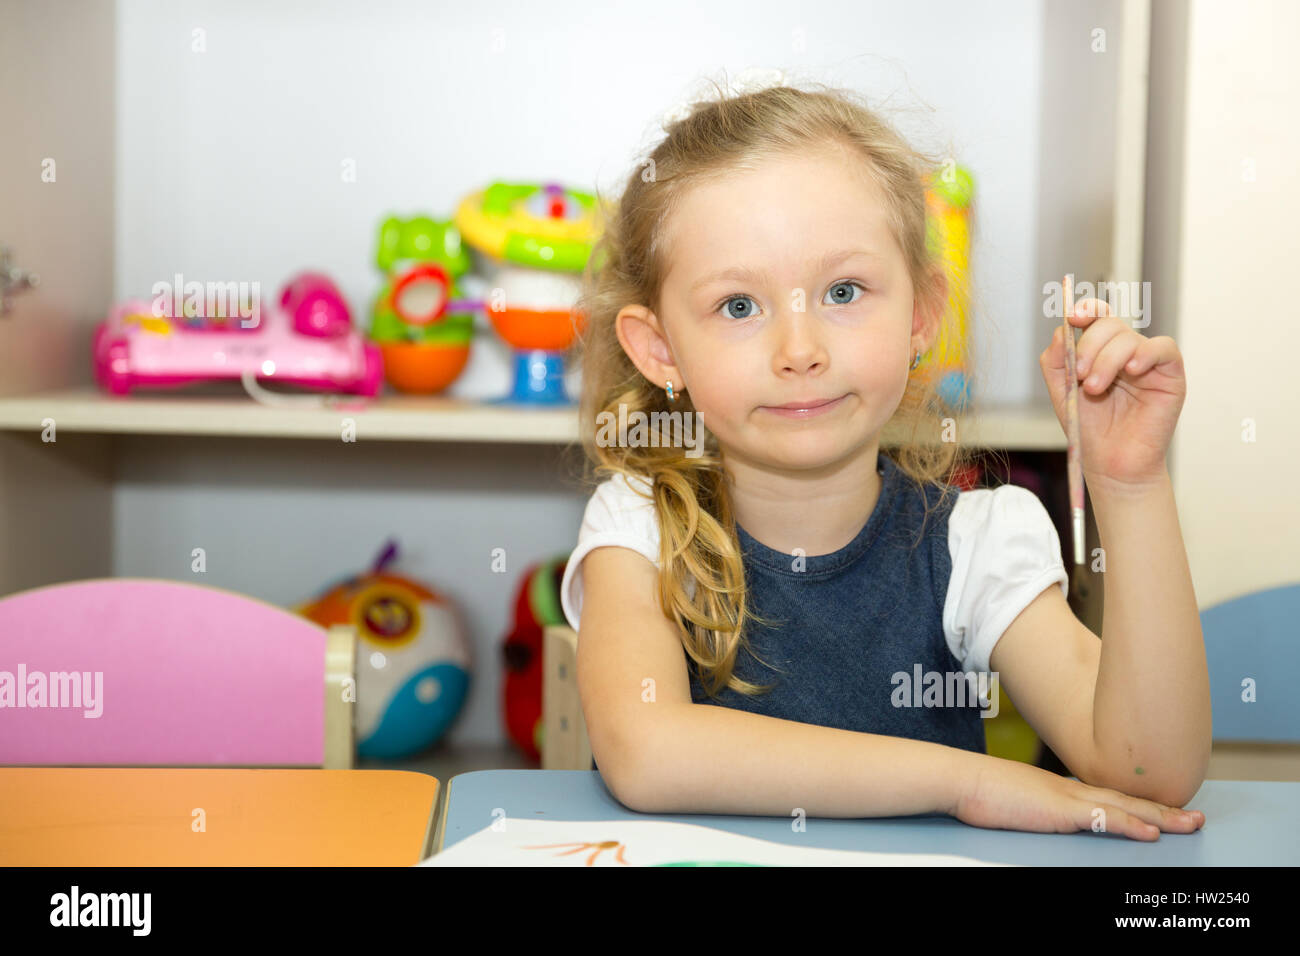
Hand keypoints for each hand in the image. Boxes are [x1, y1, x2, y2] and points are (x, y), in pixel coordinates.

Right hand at [952, 754, 1204, 839]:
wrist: (961, 778)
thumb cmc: (980, 791)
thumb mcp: (1017, 799)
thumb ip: (1037, 806)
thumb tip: (1045, 814)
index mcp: (1061, 788)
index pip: (1110, 796)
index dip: (1140, 803)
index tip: (1165, 809)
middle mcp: (1071, 789)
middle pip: (1127, 799)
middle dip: (1165, 808)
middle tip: (1197, 817)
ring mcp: (1067, 799)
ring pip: (1125, 807)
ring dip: (1161, 816)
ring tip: (1190, 824)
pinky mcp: (1058, 811)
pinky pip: (1102, 819)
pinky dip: (1129, 824)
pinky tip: (1150, 832)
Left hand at [1039, 297, 1186, 493]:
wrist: (1111, 463)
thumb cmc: (1090, 429)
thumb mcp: (1062, 393)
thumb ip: (1056, 361)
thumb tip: (1062, 329)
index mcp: (1099, 351)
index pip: (1096, 316)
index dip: (1086, 309)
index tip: (1073, 317)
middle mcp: (1124, 352)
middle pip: (1109, 324)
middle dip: (1089, 345)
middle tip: (1079, 374)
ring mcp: (1148, 361)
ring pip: (1129, 338)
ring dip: (1107, 360)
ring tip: (1094, 389)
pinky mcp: (1170, 375)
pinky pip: (1163, 348)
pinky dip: (1145, 353)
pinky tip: (1132, 371)